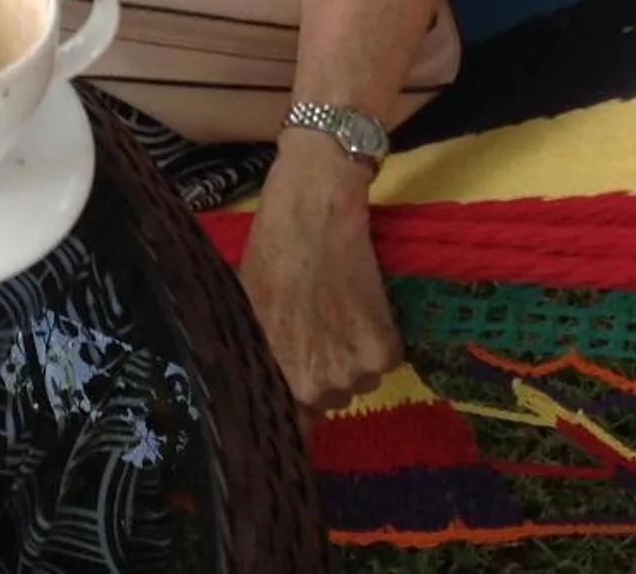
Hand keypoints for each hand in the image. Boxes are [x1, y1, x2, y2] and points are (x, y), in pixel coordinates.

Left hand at [236, 136, 400, 412]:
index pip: (294, 426)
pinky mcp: (385, 351)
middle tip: (317, 326)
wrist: (311, 208)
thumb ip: (261, 358)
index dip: (296, 417)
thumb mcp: (250, 312)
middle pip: (330, 398)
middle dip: (324, 369)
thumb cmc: (269, 253)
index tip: (300, 399)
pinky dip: (378, 335)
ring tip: (334, 307)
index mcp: (276, 378)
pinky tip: (359, 300)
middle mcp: (315, 387)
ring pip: (359, 379)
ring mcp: (352, 372)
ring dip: (351, 353)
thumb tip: (260, 390)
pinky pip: (385, 360)